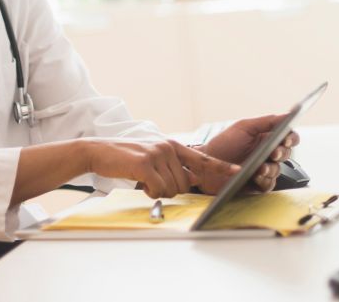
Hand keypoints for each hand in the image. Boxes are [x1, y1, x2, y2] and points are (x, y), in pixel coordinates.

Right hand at [82, 138, 239, 197]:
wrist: (99, 151)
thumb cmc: (126, 158)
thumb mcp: (154, 158)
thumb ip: (174, 166)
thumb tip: (193, 179)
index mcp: (174, 146)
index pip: (203, 159)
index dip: (222, 167)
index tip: (239, 172)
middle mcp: (169, 147)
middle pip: (185, 184)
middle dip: (171, 190)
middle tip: (153, 183)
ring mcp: (158, 154)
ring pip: (173, 189)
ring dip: (159, 191)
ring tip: (144, 180)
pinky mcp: (145, 163)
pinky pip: (158, 189)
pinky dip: (150, 192)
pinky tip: (140, 182)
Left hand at [197, 114, 299, 192]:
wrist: (206, 165)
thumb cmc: (223, 144)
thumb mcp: (244, 127)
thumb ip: (266, 121)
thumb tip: (287, 115)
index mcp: (266, 138)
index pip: (288, 137)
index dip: (291, 138)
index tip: (287, 139)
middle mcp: (267, 154)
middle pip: (286, 154)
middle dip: (281, 153)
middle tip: (273, 153)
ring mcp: (263, 169)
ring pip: (278, 170)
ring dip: (271, 168)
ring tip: (261, 167)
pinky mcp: (257, 184)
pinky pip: (269, 184)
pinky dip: (265, 180)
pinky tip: (257, 176)